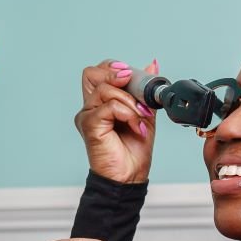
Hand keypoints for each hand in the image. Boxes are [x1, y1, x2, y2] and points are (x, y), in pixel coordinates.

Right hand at [76, 59, 157, 183]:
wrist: (130, 175)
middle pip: (91, 73)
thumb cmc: (134, 150)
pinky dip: (127, 114)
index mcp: (100, 102)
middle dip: (115, 75)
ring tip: (140, 117)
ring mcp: (87, 115)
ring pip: (105, 89)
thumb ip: (144, 90)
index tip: (133, 77)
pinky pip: (109, 107)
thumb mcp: (144, 113)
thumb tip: (152, 65)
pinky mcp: (89, 125)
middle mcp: (90, 107)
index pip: (99, 71)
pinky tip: (136, 127)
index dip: (115, 68)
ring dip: (129, 101)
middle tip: (133, 89)